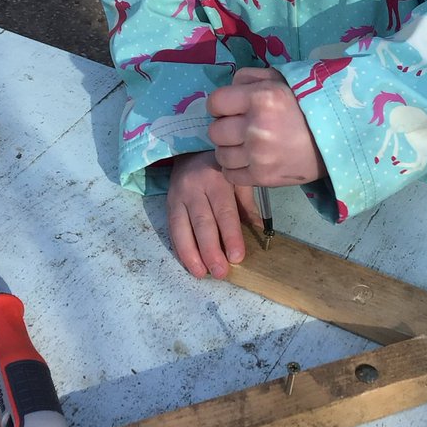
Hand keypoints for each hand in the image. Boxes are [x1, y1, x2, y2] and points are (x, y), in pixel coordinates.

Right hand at [167, 151, 258, 278]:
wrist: (189, 152)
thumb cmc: (220, 169)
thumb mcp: (237, 179)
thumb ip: (246, 204)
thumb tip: (259, 230)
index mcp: (217, 179)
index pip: (224, 211)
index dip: (230, 236)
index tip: (236, 258)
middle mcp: (195, 187)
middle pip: (202, 223)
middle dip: (211, 251)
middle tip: (220, 272)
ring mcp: (178, 196)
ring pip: (182, 229)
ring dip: (191, 255)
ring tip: (201, 274)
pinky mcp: (168, 205)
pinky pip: (172, 230)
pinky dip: (179, 249)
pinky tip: (188, 264)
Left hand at [206, 67, 325, 186]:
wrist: (339, 136)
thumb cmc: (308, 104)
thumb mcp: (281, 79)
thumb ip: (250, 78)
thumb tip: (228, 89)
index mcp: (261, 97)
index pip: (215, 102)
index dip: (219, 106)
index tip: (229, 109)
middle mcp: (256, 127)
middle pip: (215, 131)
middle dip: (224, 128)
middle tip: (239, 129)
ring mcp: (258, 155)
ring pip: (221, 155)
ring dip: (229, 150)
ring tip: (244, 146)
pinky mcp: (263, 177)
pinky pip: (231, 175)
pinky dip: (236, 169)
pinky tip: (249, 161)